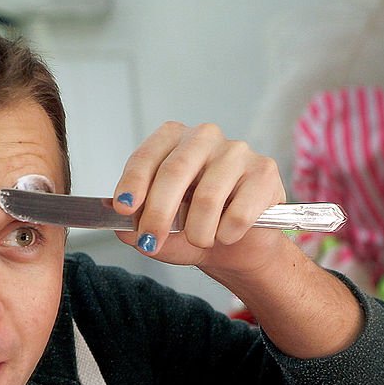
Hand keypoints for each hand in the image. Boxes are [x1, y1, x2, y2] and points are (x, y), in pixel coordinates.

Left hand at [112, 121, 287, 277]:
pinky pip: (238, 213)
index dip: (133, 183)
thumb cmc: (192, 228)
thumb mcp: (155, 229)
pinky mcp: (264, 171)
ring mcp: (237, 151)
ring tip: (201, 240)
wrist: (235, 247)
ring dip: (198, 233)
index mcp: (171, 140)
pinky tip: (227, 235)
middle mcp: (204, 137)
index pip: (147, 157)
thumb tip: (119, 221)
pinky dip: (226, 235)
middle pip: (175, 172)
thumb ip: (133, 224)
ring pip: (207, 198)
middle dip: (158, 214)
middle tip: (150, 242)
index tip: (124, 208)